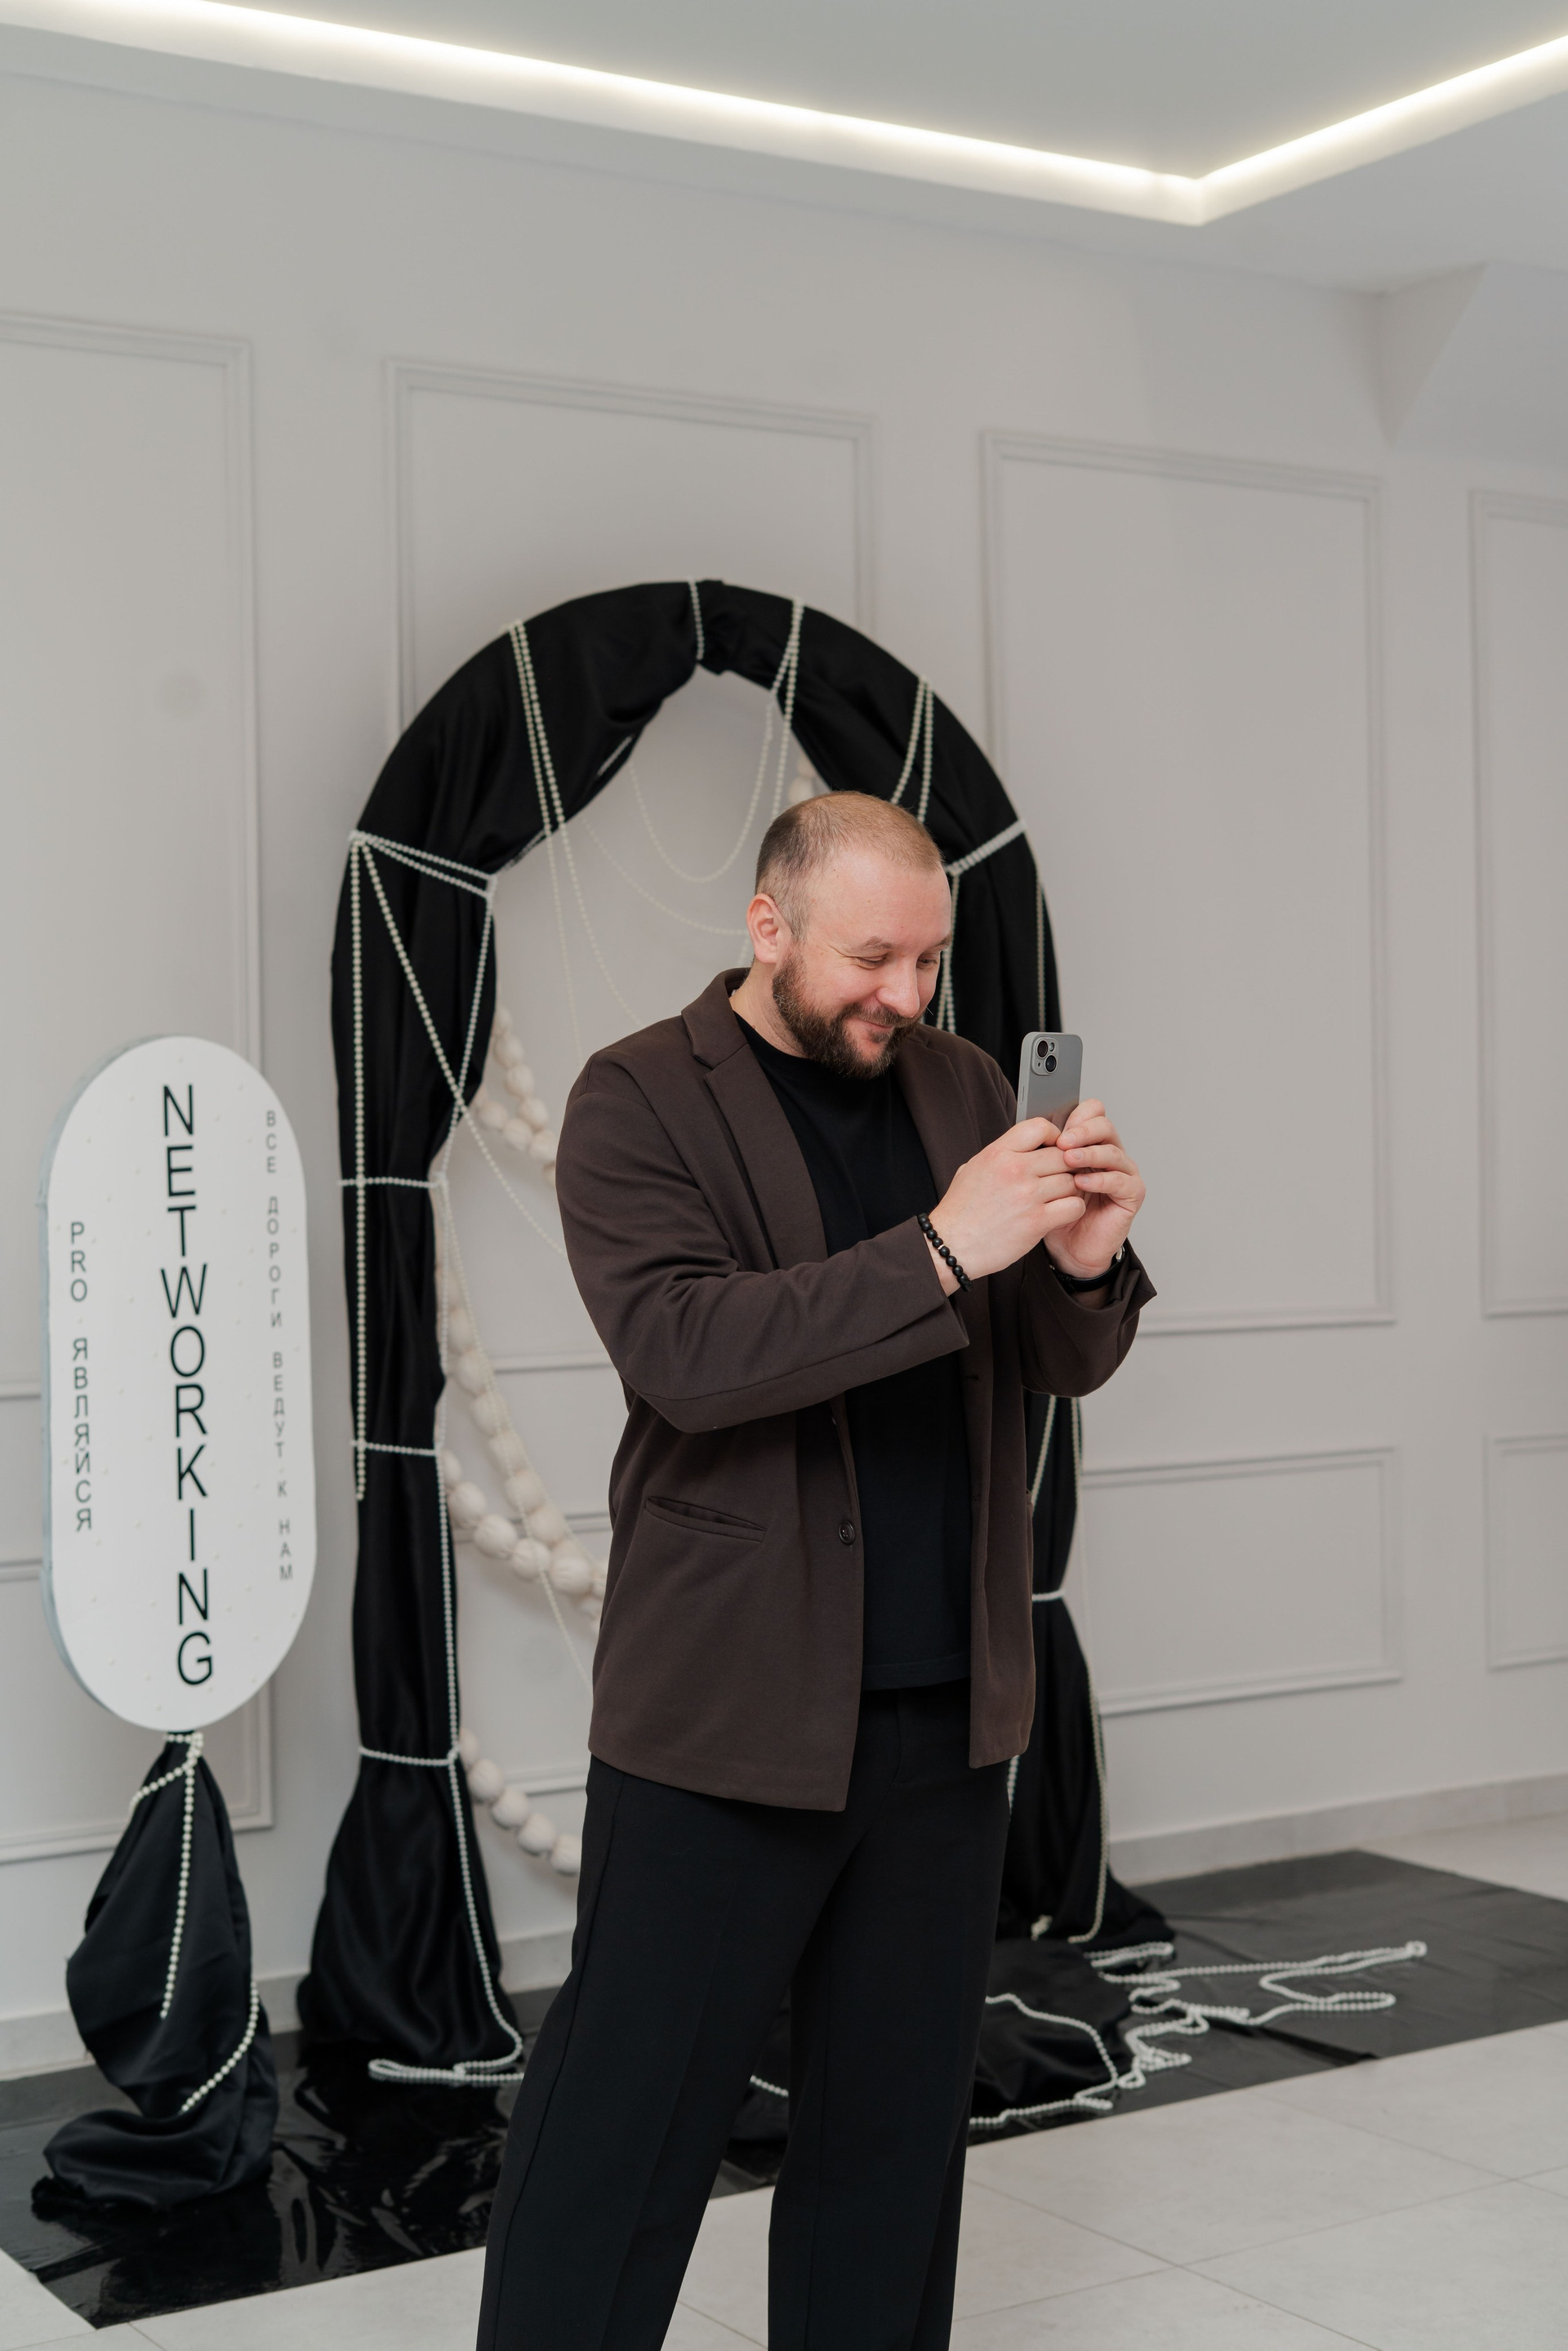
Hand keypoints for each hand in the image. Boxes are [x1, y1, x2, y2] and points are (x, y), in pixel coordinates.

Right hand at [924, 1118, 1085, 1292]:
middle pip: (1062, 1155)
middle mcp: (1014, 1170)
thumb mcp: (971, 1169)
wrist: (952, 1245)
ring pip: (1071, 1181)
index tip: (1052, 1149)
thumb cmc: (960, 1211)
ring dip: (1069, 1190)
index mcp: (997, 1153)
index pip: (1039, 1127)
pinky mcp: (1037, 1221)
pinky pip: (1074, 1206)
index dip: (1053, 1136)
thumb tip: (1021, 1147)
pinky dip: (1072, 1209)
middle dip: (1065, 1166)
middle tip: (1058, 1178)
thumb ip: (999, 1155)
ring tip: (1057, 1198)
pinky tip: (1059, 1213)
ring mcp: (1027, 1195)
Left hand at [1047, 1101, 1144, 1280]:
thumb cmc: (1055, 1211)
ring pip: (1113, 1152)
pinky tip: (1081, 1182)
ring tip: (1069, 1159)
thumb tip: (1031, 1127)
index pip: (1092, 1114)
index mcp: (1090, 1144)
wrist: (1067, 1248)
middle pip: (1105, 1127)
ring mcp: (1123, 1173)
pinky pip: (1120, 1181)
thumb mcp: (1043, 1177)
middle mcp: (1110, 1155)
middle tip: (1063, 1141)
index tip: (1055, 1129)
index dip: (1077, 1117)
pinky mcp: (1132, 1195)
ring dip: (1090, 1153)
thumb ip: (1044, 1152)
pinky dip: (1100, 1180)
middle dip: (1083, 1131)